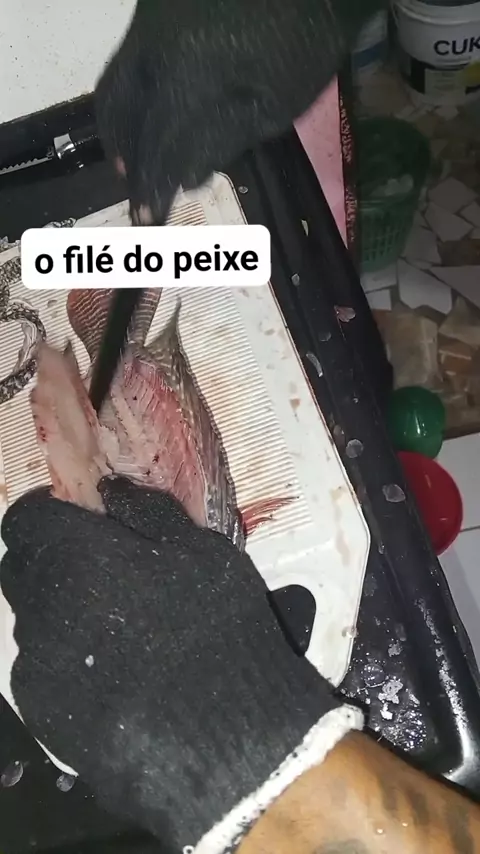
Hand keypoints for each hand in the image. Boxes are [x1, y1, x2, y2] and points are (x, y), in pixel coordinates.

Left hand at [1, 477, 360, 853]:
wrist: (224, 741)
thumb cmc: (218, 631)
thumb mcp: (203, 553)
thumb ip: (147, 510)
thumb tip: (108, 489)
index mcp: (76, 558)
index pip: (25, 520)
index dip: (50, 513)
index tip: (82, 519)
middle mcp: (42, 608)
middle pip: (22, 568)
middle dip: (52, 560)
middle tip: (103, 572)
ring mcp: (38, 665)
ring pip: (33, 621)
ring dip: (60, 612)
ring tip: (116, 634)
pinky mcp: (42, 714)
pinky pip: (41, 670)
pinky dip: (65, 661)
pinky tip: (112, 677)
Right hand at [94, 0, 383, 222]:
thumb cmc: (304, 46)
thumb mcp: (272, 108)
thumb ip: (221, 145)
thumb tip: (183, 178)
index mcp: (188, 74)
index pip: (158, 143)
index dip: (150, 185)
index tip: (148, 219)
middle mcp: (155, 44)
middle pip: (121, 113)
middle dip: (128, 159)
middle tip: (136, 195)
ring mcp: (150, 21)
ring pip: (115, 83)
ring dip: (120, 129)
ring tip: (130, 164)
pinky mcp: (154, 9)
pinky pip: (128, 60)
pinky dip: (130, 97)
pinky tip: (143, 118)